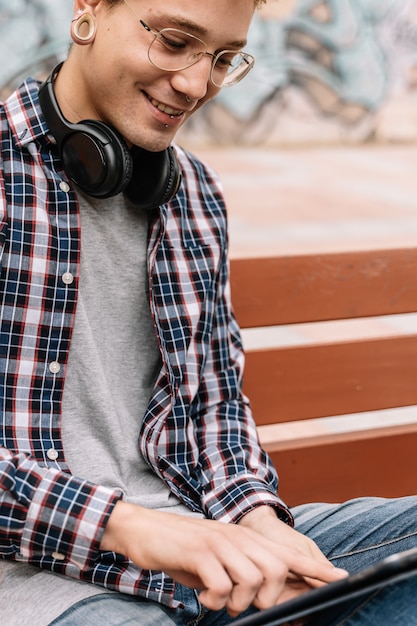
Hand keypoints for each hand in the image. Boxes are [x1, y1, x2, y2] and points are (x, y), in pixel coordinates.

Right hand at [100, 501, 346, 616]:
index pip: (287, 552)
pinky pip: (221, 585)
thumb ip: (241, 573)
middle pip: (276, 568)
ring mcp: (219, 542)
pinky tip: (202, 596)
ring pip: (252, 578)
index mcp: (245, 539)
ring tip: (220, 600)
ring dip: (238, 600)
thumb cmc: (183, 550)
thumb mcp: (217, 561)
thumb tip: (264, 598)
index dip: (315, 567)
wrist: (145, 530)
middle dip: (269, 596)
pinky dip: (215, 599)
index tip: (339, 577)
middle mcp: (237, 537)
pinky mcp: (200, 552)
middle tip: (244, 605)